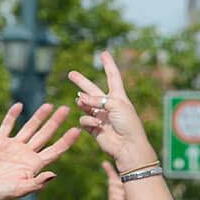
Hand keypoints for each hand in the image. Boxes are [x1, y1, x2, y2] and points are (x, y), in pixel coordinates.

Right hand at [0, 102, 80, 199]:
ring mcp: (14, 146)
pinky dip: (12, 116)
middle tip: (66, 109)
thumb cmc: (1, 194)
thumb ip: (36, 183)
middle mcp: (27, 153)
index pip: (55, 150)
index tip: (77, 129)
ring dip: (39, 117)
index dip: (66, 140)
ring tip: (49, 105)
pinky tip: (19, 105)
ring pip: (30, 128)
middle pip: (45, 135)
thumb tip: (54, 175)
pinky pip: (7, 126)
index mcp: (35, 165)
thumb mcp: (20, 190)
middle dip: (55, 122)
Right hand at [69, 52, 157, 167]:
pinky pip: (84, 119)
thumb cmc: (127, 123)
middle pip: (92, 90)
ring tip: (82, 102)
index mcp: (118, 96)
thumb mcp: (115, 104)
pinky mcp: (94, 128)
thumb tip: (79, 100)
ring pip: (85, 105)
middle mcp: (108, 105)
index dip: (108, 65)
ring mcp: (100, 116)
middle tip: (71, 74)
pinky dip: (88, 120)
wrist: (128, 146)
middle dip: (81, 82)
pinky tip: (96, 124)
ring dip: (83, 103)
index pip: (112, 76)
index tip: (104, 53)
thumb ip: (97, 99)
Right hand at [103, 161, 136, 199]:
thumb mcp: (134, 187)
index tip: (105, 163)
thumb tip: (124, 169)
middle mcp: (114, 190)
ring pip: (112, 190)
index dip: (108, 169)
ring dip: (121, 195)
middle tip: (127, 193)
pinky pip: (112, 199)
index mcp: (121, 185)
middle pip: (112, 182)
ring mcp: (111, 198)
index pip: (112, 174)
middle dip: (120, 185)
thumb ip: (129, 178)